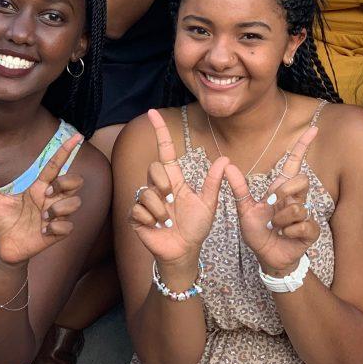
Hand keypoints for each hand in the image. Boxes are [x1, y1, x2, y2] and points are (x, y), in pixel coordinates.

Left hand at [0, 132, 85, 265]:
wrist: (0, 248)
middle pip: (75, 181)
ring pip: (75, 202)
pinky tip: (43, 231)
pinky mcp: (56, 233)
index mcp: (38, 188)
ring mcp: (55, 216)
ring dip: (59, 208)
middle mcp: (50, 199)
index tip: (77, 136)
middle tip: (47, 193)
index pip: (56, 165)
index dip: (66, 150)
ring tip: (42, 218)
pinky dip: (56, 227)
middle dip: (67, 182)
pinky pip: (68, 225)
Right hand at [128, 110, 227, 266]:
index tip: (152, 112)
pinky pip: (139, 209)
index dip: (159, 131)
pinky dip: (151, 220)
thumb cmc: (196, 226)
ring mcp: (146, 201)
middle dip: (163, 183)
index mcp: (174, 179)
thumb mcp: (208, 203)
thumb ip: (213, 182)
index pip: (165, 151)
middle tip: (173, 201)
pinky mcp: (137, 217)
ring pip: (146, 192)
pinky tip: (157, 227)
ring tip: (169, 220)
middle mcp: (158, 187)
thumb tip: (225, 160)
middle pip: (154, 168)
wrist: (184, 251)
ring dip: (161, 209)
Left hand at [225, 125, 319, 275]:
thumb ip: (238, 188)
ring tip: (274, 227)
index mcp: (282, 189)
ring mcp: (305, 214)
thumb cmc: (258, 232)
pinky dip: (288, 231)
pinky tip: (284, 235)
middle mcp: (296, 198)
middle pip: (301, 179)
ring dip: (280, 219)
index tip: (313, 129)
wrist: (266, 256)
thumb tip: (227, 165)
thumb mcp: (244, 209)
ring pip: (298, 206)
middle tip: (272, 207)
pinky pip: (303, 224)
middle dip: (284, 193)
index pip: (294, 162)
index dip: (303, 145)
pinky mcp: (310, 230)